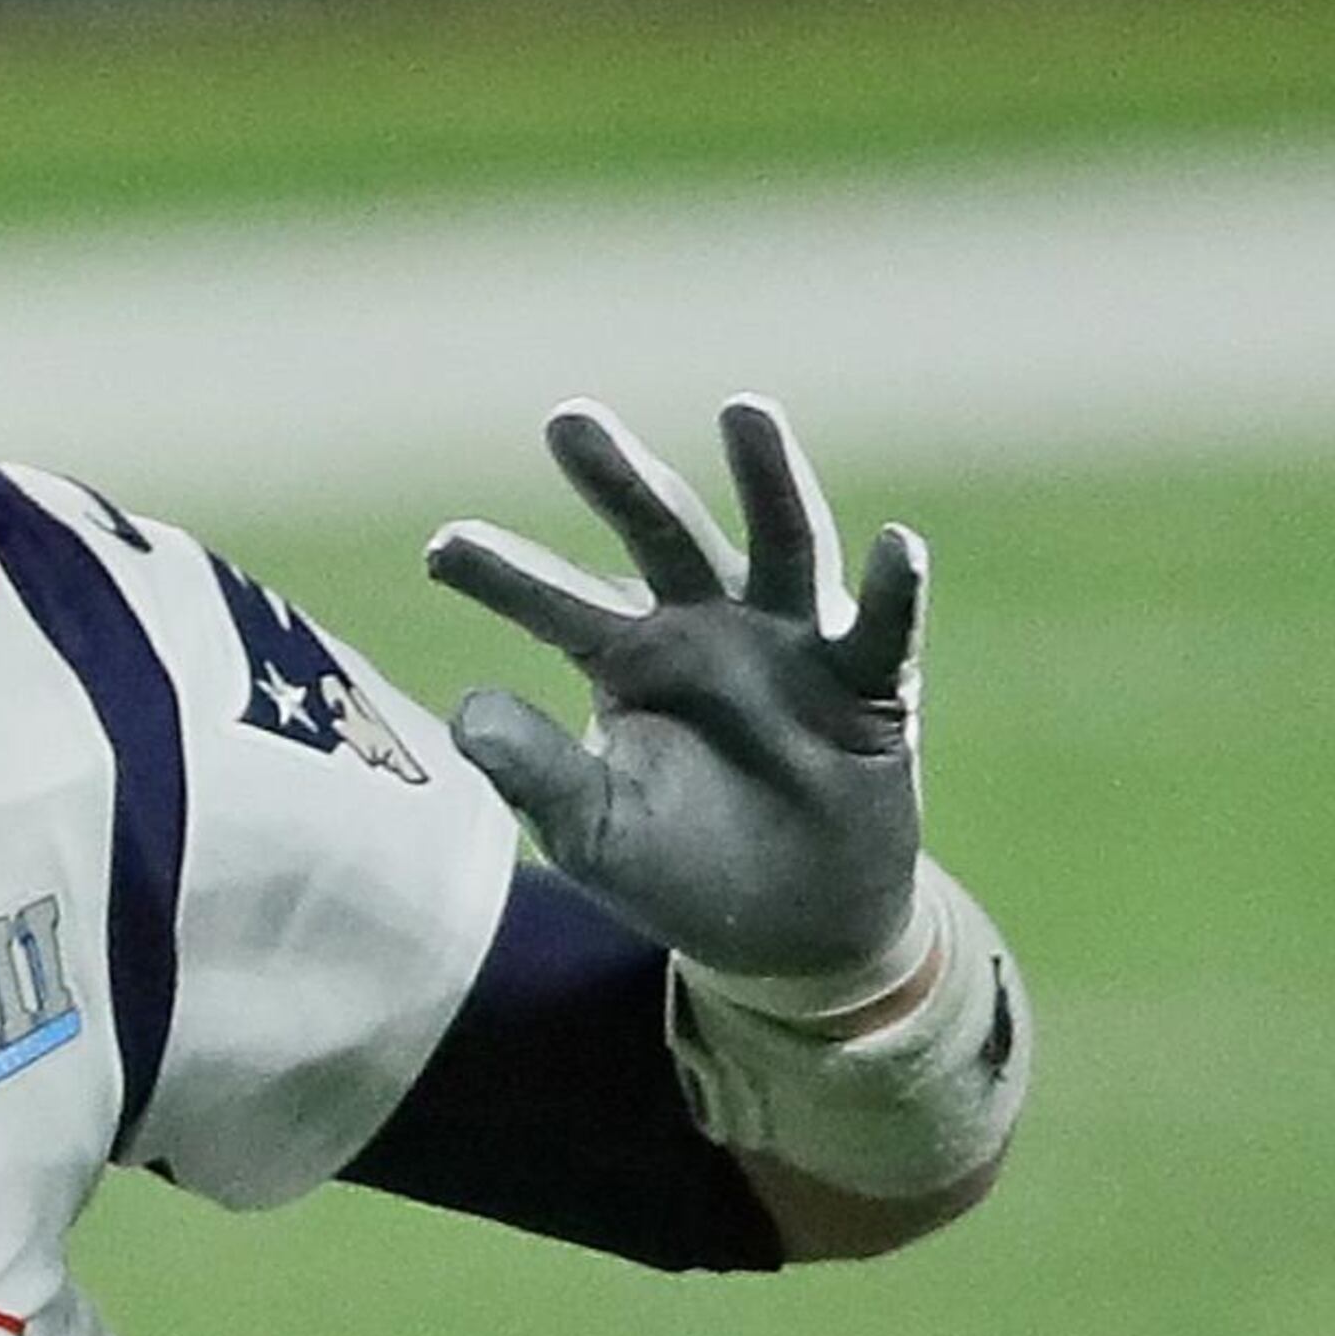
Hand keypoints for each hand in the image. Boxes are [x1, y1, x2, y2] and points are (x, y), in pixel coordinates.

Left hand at [425, 395, 927, 990]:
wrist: (787, 926)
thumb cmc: (677, 864)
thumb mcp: (591, 829)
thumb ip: (534, 771)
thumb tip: (463, 709)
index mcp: (627, 655)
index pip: (554, 602)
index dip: (503, 576)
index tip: (438, 549)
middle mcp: (708, 625)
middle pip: (659, 533)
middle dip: (618, 478)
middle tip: (566, 420)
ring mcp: (793, 643)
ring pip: (780, 542)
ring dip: (768, 477)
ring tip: (743, 409)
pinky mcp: (872, 684)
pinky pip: (885, 630)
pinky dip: (894, 588)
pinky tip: (896, 543)